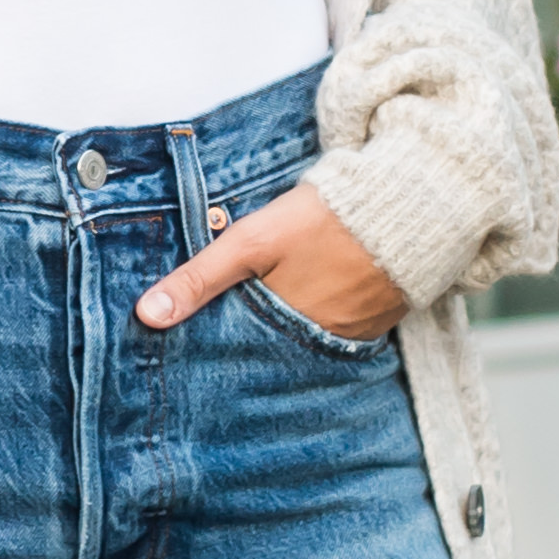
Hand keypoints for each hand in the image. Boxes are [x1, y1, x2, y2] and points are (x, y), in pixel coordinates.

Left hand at [136, 187, 404, 341]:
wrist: (412, 204)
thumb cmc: (325, 218)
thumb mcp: (252, 242)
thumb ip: (200, 279)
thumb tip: (147, 316)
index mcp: (285, 328)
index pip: (237, 354)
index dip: (213, 348)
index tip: (185, 352)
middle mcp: (320, 343)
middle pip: (270, 353)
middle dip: (244, 347)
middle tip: (219, 338)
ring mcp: (352, 336)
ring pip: (301, 344)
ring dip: (281, 335)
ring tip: (259, 319)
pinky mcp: (376, 324)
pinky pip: (335, 334)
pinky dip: (315, 323)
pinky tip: (304, 304)